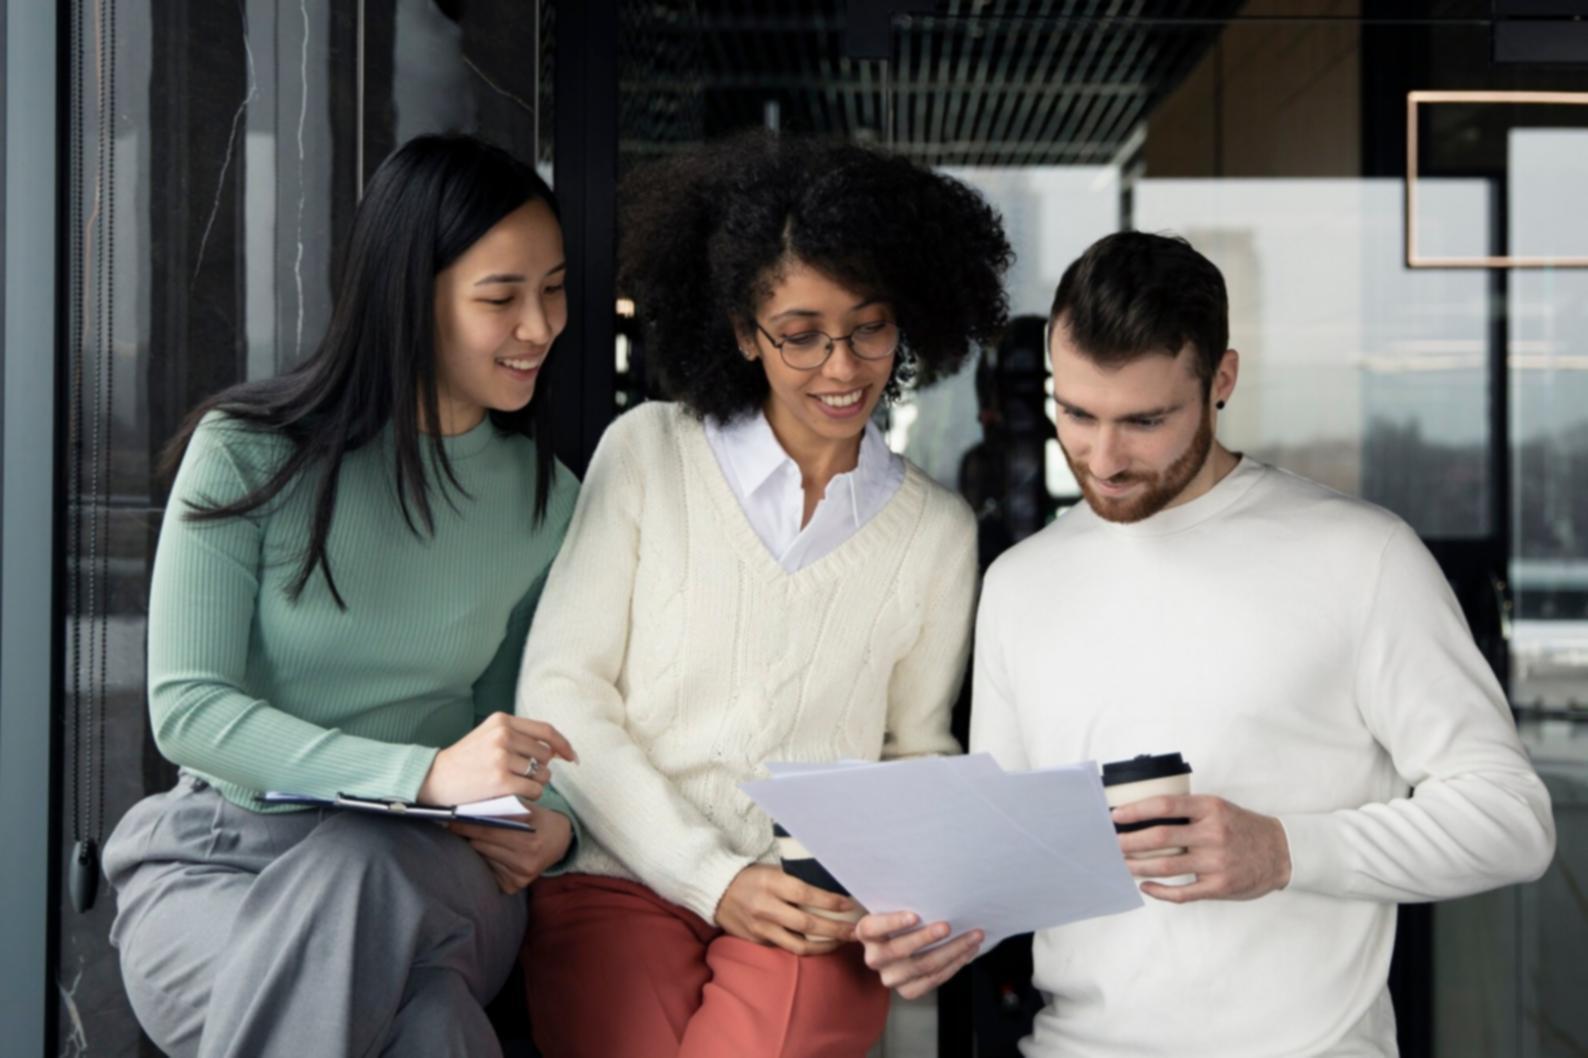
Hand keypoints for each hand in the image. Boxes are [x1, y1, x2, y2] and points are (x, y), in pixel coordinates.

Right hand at [419, 712, 576, 806]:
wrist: (434, 779)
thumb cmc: (465, 760)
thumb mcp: (488, 736)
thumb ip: (517, 736)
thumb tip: (555, 750)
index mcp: (502, 721)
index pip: (545, 730)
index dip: (563, 744)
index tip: (571, 757)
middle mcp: (503, 735)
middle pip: (545, 754)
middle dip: (543, 768)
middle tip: (528, 778)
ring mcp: (501, 757)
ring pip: (542, 774)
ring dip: (537, 784)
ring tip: (519, 786)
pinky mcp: (500, 780)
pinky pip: (533, 790)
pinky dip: (531, 796)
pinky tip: (518, 796)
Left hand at [450, 809, 572, 893]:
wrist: (559, 841)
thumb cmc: (539, 820)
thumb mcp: (528, 809)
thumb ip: (505, 808)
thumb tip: (470, 807)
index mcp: (529, 841)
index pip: (489, 831)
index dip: (467, 825)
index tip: (451, 819)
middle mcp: (525, 862)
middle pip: (481, 846)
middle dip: (468, 835)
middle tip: (455, 826)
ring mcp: (519, 877)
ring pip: (482, 859)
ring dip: (475, 848)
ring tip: (472, 837)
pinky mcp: (513, 887)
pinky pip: (488, 871)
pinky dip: (485, 860)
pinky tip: (488, 852)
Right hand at [715, 864, 859, 955]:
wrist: (716, 890)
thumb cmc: (751, 876)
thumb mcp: (773, 870)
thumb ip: (796, 881)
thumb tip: (830, 890)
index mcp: (772, 883)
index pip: (807, 894)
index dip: (831, 902)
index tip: (850, 905)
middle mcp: (766, 907)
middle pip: (807, 923)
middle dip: (835, 929)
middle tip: (855, 931)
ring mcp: (761, 928)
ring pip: (798, 944)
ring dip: (824, 946)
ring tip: (841, 943)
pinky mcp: (757, 941)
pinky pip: (785, 947)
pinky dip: (804, 947)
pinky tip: (818, 944)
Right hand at [856, 911, 983, 998]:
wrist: (896, 942)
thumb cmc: (898, 916)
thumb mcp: (892, 905)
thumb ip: (901, 900)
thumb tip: (931, 890)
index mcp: (866, 933)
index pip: (873, 927)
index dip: (893, 922)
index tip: (915, 915)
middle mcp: (874, 958)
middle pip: (901, 950)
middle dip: (927, 937)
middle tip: (948, 926)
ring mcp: (891, 978)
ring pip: (924, 966)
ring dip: (952, 951)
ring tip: (972, 937)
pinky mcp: (908, 991)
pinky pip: (934, 980)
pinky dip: (955, 964)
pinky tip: (969, 951)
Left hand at [1113, 794, 1291, 902]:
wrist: (1282, 852)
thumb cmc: (1242, 828)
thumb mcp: (1219, 808)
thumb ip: (1189, 811)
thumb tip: (1145, 814)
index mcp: (1210, 808)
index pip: (1166, 805)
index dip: (1137, 810)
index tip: (1116, 815)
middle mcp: (1213, 833)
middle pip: (1160, 837)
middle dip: (1130, 841)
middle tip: (1112, 843)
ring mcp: (1216, 862)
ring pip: (1167, 867)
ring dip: (1138, 866)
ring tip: (1122, 864)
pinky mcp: (1220, 886)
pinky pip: (1183, 892)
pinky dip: (1160, 891)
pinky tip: (1146, 886)